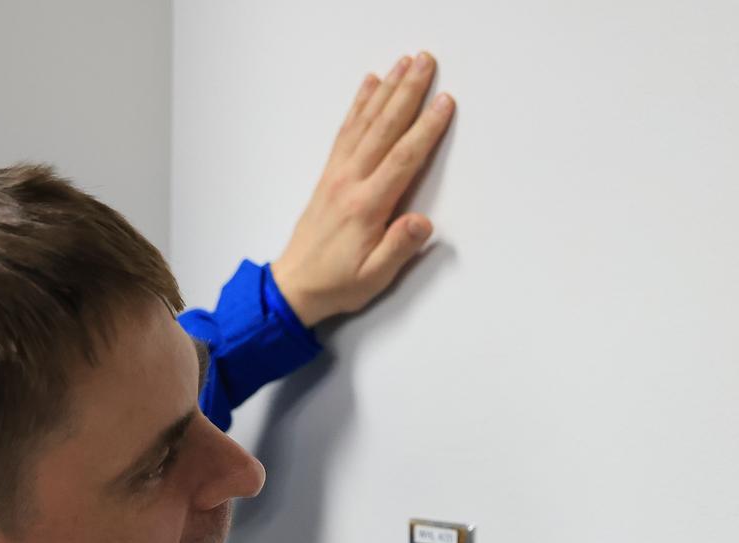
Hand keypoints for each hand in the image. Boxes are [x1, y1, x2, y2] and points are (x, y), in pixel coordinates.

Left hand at [270, 52, 454, 327]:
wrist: (295, 285)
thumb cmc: (337, 283)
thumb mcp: (374, 278)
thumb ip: (398, 248)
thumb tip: (422, 222)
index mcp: (366, 206)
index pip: (403, 159)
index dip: (426, 129)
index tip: (444, 102)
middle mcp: (350, 181)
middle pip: (384, 128)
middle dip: (407, 92)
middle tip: (426, 62)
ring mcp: (338, 173)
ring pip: (365, 122)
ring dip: (387, 90)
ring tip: (404, 62)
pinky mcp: (331, 173)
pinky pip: (347, 130)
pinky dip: (359, 104)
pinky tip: (370, 84)